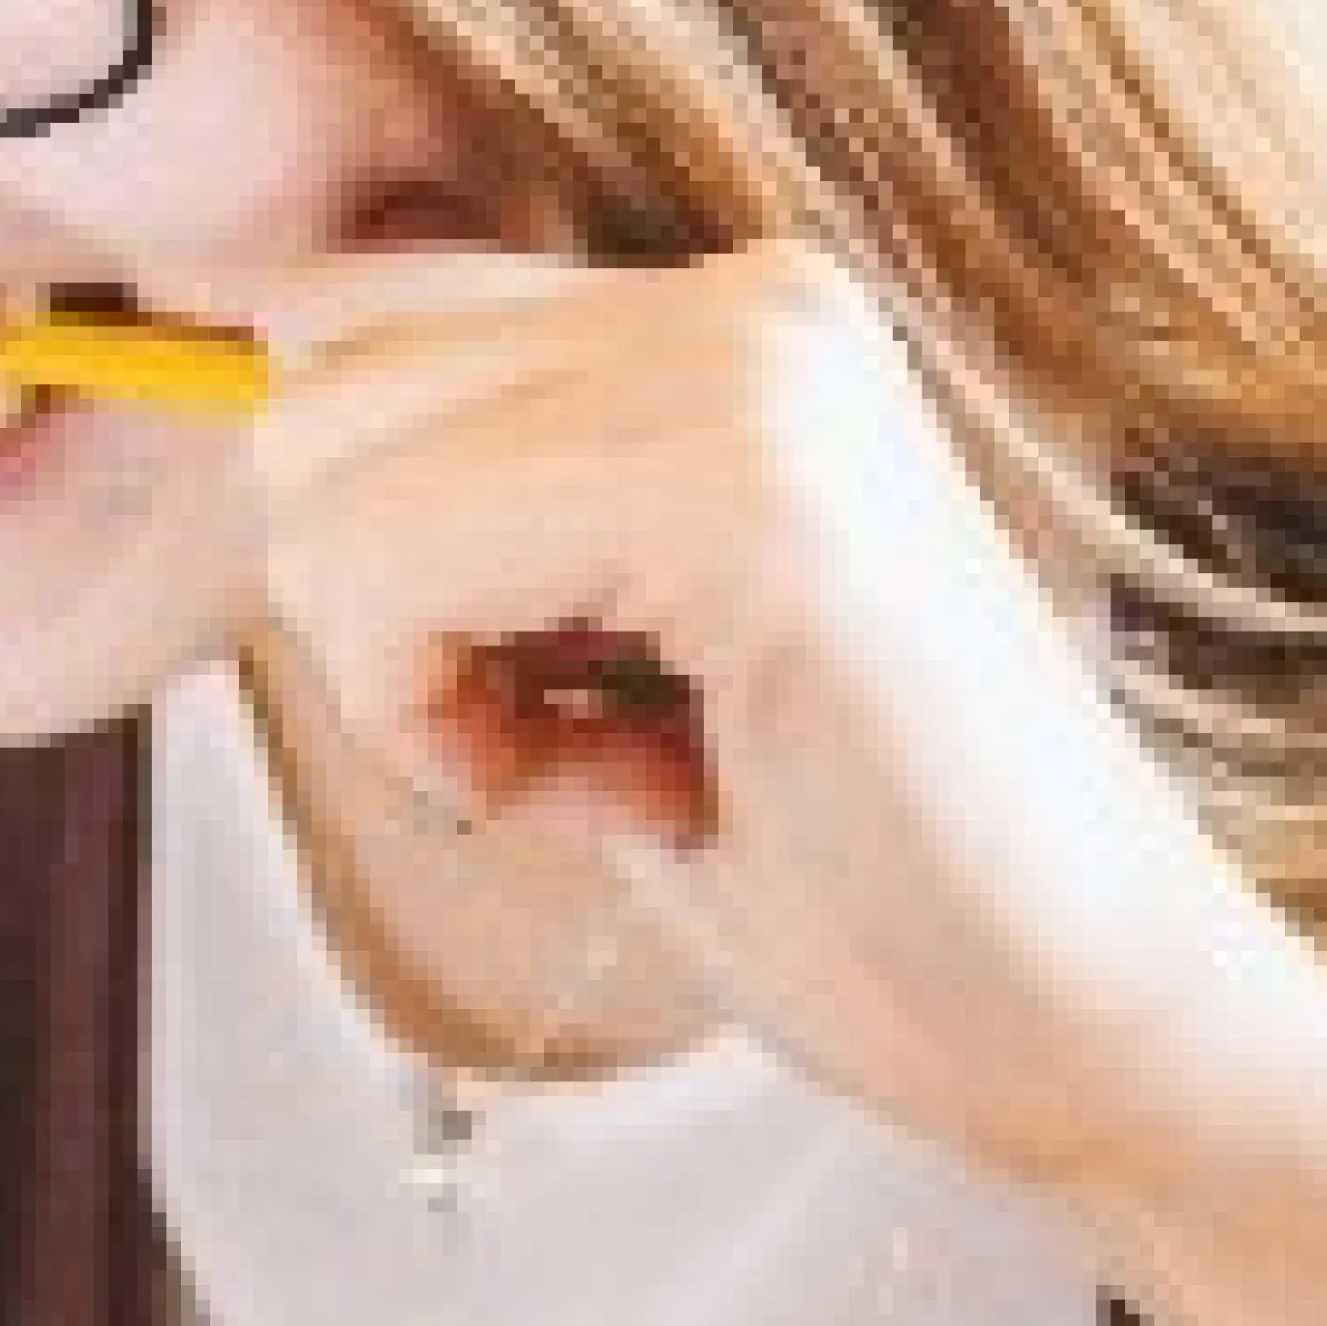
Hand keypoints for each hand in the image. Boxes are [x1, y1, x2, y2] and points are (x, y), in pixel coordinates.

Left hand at [229, 239, 1326, 1208]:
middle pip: (311, 386)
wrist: (1089, 1027)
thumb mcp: (618, 640)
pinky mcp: (751, 500)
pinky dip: (449, 728)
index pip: (356, 319)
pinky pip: (394, 572)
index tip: (549, 688)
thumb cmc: (853, 872)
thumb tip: (238, 387)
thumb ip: (479, 500)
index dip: (378, 544)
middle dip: (385, 610)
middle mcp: (749, 299)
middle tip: (590, 743)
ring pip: (325, 480)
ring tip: (632, 766)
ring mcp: (758, 379)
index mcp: (735, 312)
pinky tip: (643, 795)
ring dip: (419, 680)